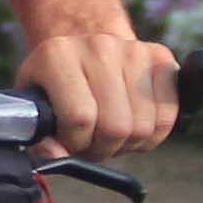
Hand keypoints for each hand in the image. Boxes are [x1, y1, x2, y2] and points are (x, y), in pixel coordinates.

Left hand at [19, 19, 180, 156]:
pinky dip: (153, 135)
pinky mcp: (161, 57)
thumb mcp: (34, 105)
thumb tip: (57, 157)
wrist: (83, 51)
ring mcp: (133, 50)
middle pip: (116, 126)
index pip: (79, 118)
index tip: (70, 142)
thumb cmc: (55, 85)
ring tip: (110, 134)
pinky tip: (133, 126)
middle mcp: (98, 46)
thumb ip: (38, 136)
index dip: (76, 143)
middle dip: (103, 148)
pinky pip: (168, 116)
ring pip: (143, 127)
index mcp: (56, 54)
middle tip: (93, 143)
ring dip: (128, 144)